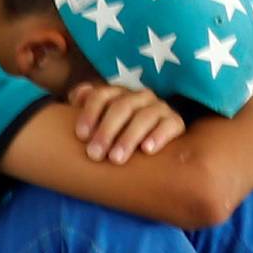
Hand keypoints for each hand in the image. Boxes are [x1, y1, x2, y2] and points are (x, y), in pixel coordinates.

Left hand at [68, 77, 186, 162]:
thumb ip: (85, 107)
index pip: (102, 95)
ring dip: (129, 137)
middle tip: (94, 155)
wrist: (151, 150)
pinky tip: (147, 150)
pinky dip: (159, 135)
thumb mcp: (99, 122)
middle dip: (107, 130)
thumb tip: (77, 96)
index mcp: (119, 93)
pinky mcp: (175, 122)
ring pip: (144, 116)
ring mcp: (159, 107)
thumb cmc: (116, 136)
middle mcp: (139, 97)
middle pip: (122, 107)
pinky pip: (170, 125)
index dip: (90, 113)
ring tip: (116, 158)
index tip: (81, 135)